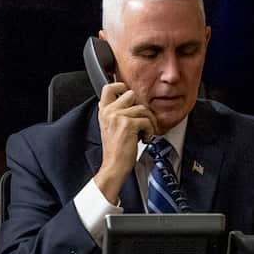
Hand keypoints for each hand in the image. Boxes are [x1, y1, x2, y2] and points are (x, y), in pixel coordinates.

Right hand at [93, 81, 158, 203]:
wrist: (114, 167)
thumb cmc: (115, 151)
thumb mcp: (110, 128)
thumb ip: (115, 114)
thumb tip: (129, 103)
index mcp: (103, 111)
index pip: (109, 88)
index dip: (121, 86)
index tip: (129, 96)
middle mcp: (109, 112)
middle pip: (131, 95)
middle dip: (141, 108)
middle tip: (142, 121)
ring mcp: (118, 117)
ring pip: (143, 109)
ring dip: (149, 122)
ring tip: (145, 133)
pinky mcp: (128, 125)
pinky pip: (147, 121)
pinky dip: (150, 131)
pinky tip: (144, 139)